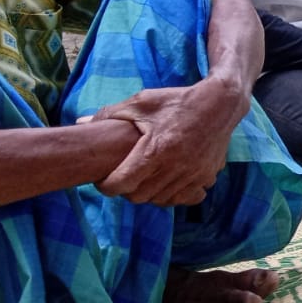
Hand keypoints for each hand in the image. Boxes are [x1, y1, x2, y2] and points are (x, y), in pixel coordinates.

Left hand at [87, 79, 246, 206]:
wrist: (220, 103)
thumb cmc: (177, 101)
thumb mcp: (142, 102)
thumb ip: (110, 114)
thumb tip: (81, 124)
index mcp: (155, 151)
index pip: (121, 185)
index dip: (106, 186)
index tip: (104, 179)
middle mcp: (175, 167)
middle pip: (139, 197)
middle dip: (126, 190)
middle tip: (124, 177)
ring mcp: (193, 175)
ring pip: (161, 200)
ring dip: (149, 193)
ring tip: (144, 178)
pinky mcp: (207, 177)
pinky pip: (185, 198)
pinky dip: (174, 195)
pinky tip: (168, 182)